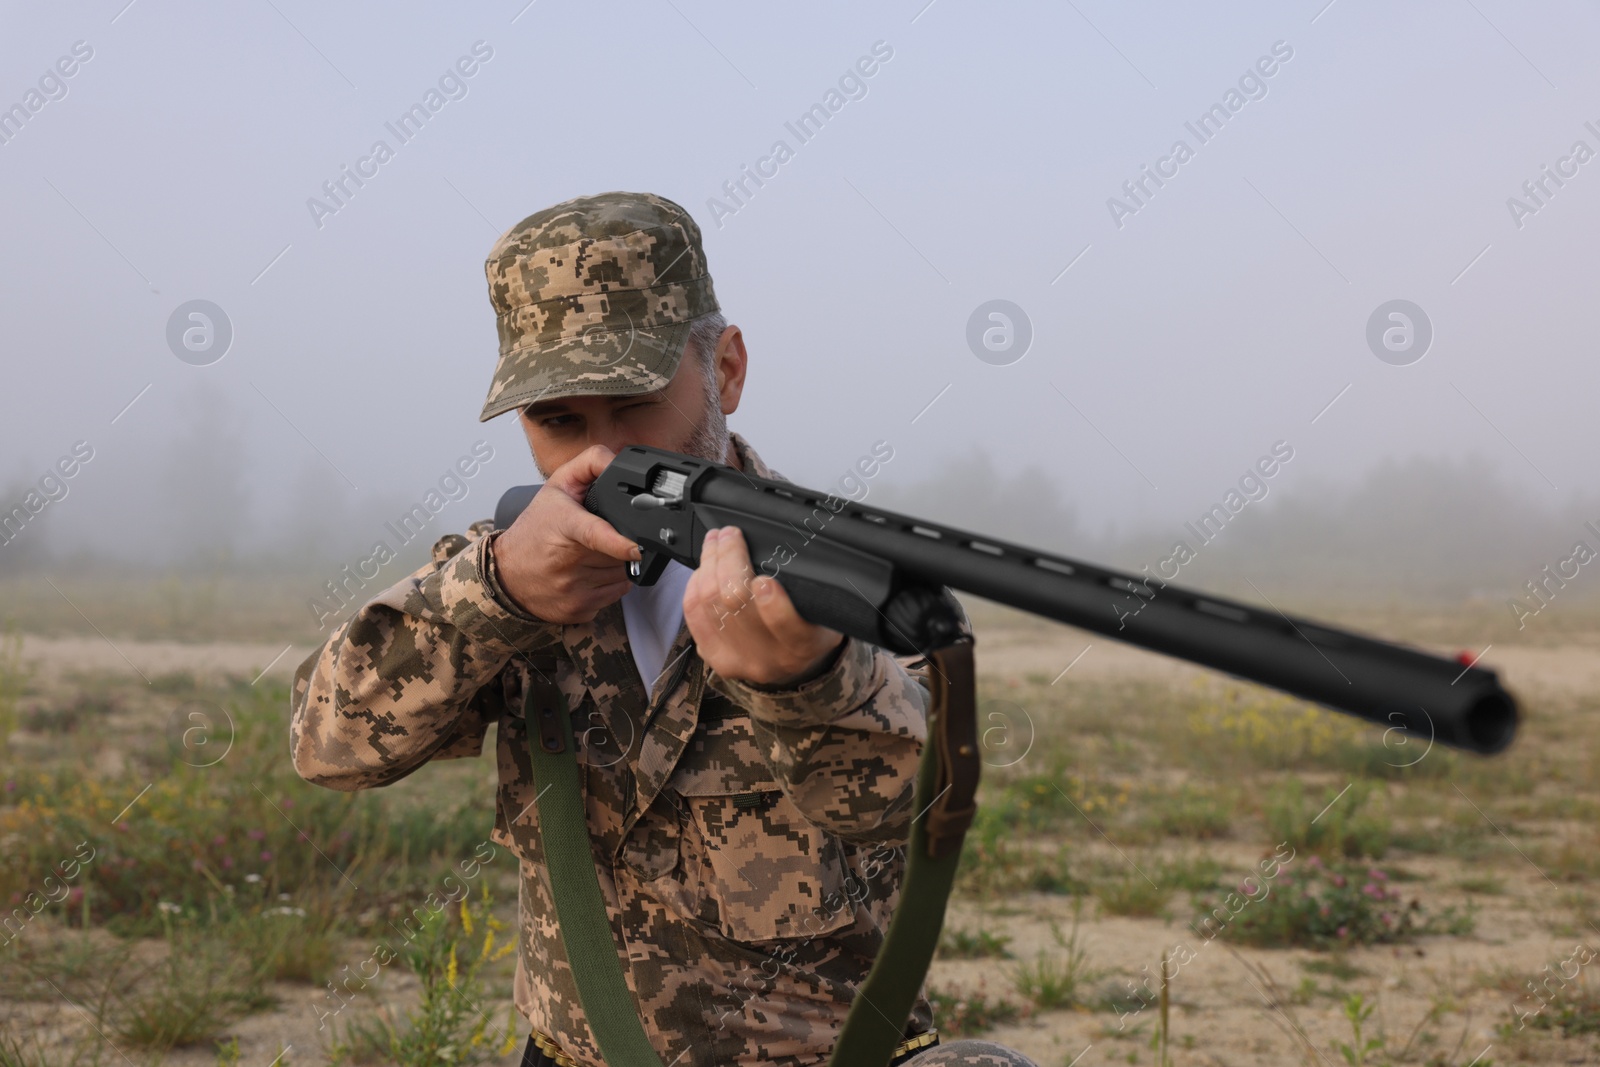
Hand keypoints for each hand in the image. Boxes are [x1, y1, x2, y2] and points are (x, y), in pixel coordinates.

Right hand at [492, 445, 640, 623]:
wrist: (506, 573)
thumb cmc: (535, 528)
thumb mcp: (557, 486)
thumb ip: (590, 464)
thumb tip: (620, 462)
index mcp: (564, 526)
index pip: (594, 534)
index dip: (619, 542)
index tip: (637, 547)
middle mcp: (567, 561)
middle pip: (619, 553)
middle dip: (618, 543)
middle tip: (596, 536)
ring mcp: (573, 589)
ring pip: (622, 574)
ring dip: (616, 564)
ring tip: (591, 554)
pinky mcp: (579, 609)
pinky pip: (616, 594)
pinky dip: (611, 583)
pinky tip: (590, 573)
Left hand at [684, 525, 844, 685]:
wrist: (791, 662)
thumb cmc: (809, 625)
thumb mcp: (823, 609)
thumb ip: (809, 588)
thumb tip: (777, 548)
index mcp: (804, 645)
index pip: (788, 626)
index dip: (772, 603)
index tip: (764, 579)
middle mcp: (771, 658)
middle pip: (736, 602)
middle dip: (728, 558)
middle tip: (729, 534)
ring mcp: (739, 660)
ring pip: (710, 602)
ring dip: (708, 563)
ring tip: (715, 542)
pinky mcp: (715, 657)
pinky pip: (694, 614)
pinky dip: (694, 584)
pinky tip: (703, 569)